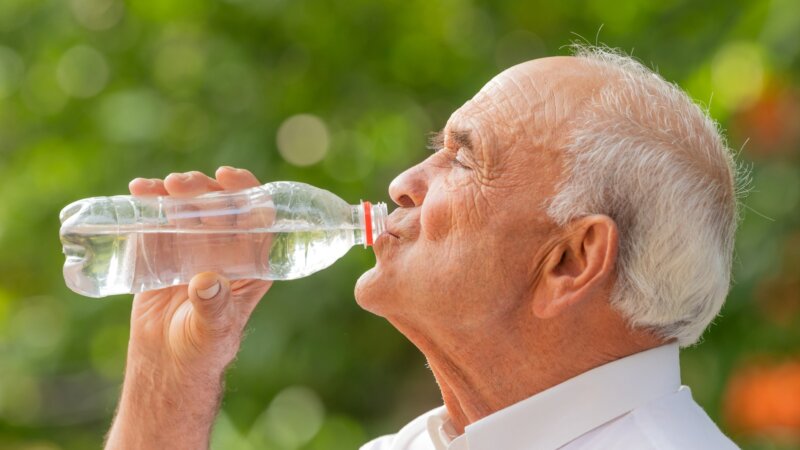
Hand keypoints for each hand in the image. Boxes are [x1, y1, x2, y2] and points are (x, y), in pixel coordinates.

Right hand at [105, 167, 271, 449]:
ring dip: (179, 190)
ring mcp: (196, 244)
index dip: (248, 192)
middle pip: (223, 205)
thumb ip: (212, 307)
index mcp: (251, 261)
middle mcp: (227, 247)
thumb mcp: (211, 330)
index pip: (259, 217)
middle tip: (181, 185)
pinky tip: (139, 190)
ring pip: (193, 205)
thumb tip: (206, 281)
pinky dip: (151, 201)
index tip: (228, 178)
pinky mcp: (166, 248)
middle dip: (205, 188)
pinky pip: (162, 217)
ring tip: (158, 187)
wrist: (167, 361)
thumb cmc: (202, 349)